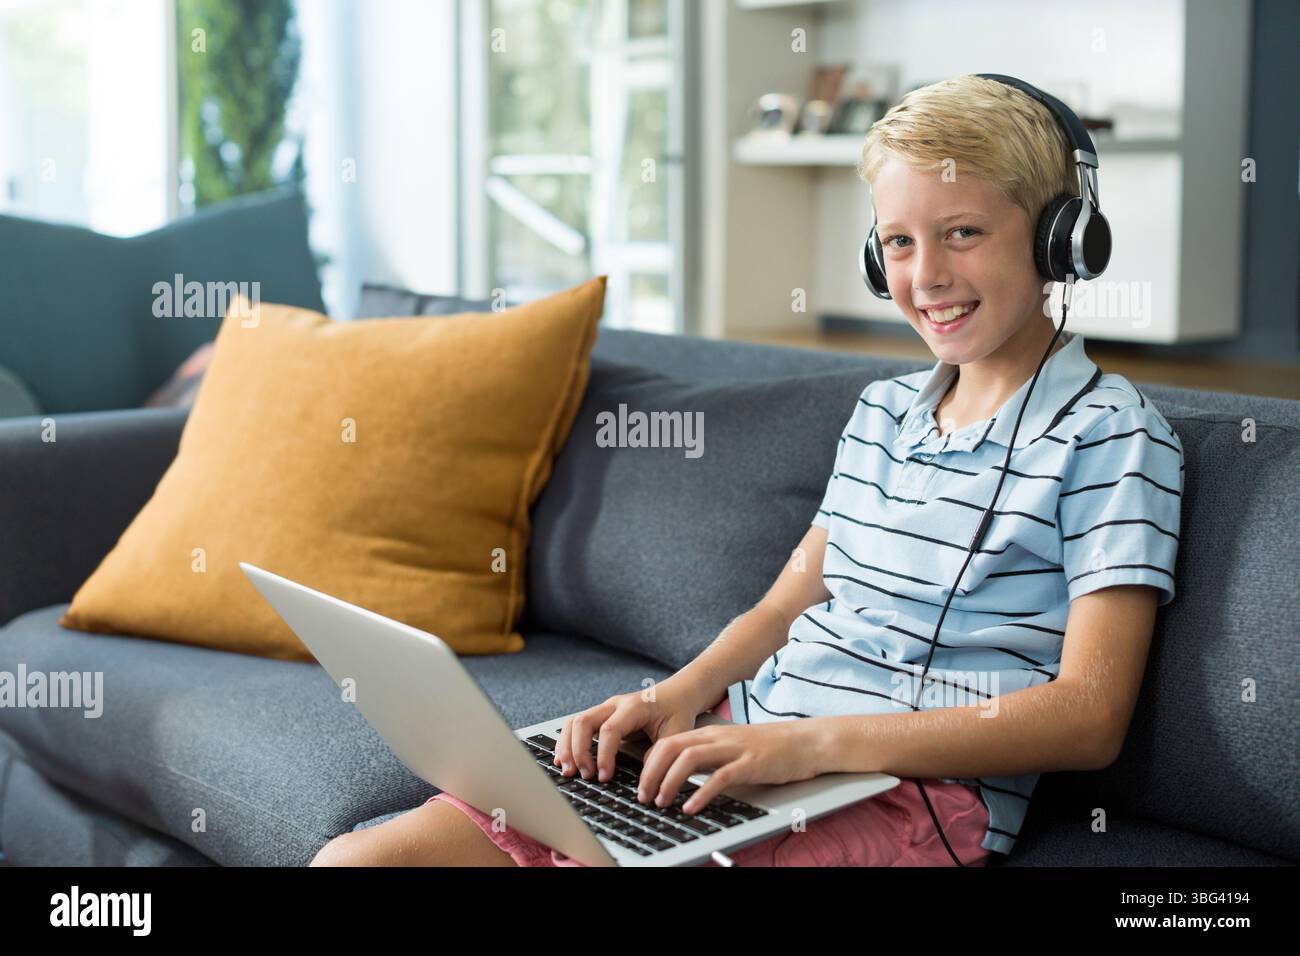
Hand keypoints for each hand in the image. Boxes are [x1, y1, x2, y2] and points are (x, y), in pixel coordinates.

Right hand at [553, 681, 709, 784]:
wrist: (677, 694)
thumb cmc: (677, 712)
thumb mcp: (676, 733)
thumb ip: (660, 754)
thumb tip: (643, 780)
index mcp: (634, 706)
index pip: (610, 730)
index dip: (604, 755)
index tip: (604, 777)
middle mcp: (614, 704)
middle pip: (584, 722)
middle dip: (579, 751)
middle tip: (584, 775)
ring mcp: (604, 709)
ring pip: (574, 722)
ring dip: (567, 747)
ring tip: (568, 771)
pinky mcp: (600, 716)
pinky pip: (576, 726)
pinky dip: (567, 742)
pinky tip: (564, 760)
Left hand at [635, 720, 821, 814]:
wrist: (806, 741)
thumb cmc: (770, 748)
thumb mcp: (732, 747)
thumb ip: (708, 756)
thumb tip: (681, 774)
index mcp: (710, 733)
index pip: (668, 742)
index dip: (649, 763)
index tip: (641, 784)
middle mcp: (717, 737)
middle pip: (671, 748)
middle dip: (651, 773)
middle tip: (643, 797)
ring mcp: (734, 748)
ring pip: (689, 759)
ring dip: (669, 782)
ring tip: (662, 802)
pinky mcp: (751, 763)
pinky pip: (720, 777)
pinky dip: (701, 793)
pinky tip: (691, 807)